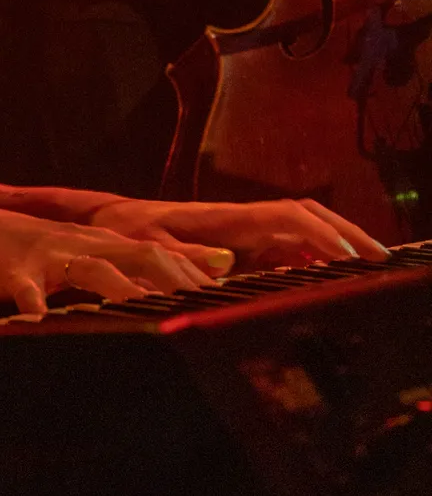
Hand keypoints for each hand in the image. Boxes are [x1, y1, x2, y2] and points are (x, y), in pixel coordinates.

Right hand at [0, 197, 236, 318]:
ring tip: (146, 312)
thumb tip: (213, 262)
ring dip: (119, 290)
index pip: (163, 254)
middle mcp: (86, 245)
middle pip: (140, 255)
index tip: (234, 294)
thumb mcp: (91, 252)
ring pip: (92, 271)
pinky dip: (35, 304)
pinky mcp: (14, 271)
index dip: (198, 272)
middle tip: (206, 305)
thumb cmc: (36, 251)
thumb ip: (144, 262)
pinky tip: (41, 321)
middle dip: (175, 278)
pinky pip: (27, 289)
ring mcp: (51, 255)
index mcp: (105, 244)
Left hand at [85, 195, 388, 268]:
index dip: (320, 235)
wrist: (114, 221)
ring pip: (304, 231)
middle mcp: (244, 220)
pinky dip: (314, 258)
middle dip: (347, 233)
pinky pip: (288, 247)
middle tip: (382, 260)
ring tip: (371, 270)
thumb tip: (228, 263)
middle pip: (308, 217)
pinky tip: (330, 278)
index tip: (347, 256)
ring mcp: (246, 230)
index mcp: (228, 218)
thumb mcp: (148, 246)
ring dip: (337, 245)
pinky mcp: (242, 243)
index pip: (288, 217)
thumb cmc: (129, 232)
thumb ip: (181, 257)